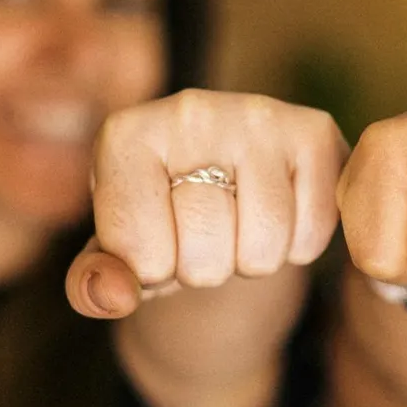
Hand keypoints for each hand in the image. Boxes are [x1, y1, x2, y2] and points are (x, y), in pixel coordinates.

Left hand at [67, 91, 345, 318]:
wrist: (226, 178)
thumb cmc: (160, 219)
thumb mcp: (117, 253)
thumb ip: (94, 282)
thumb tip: (111, 297)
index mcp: (125, 136)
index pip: (139, 254)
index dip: (153, 272)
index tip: (154, 241)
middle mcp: (188, 110)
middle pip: (204, 251)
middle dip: (205, 268)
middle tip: (203, 234)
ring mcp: (255, 114)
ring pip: (263, 245)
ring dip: (252, 260)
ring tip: (238, 224)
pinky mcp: (312, 130)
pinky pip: (311, 232)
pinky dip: (298, 246)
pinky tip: (279, 212)